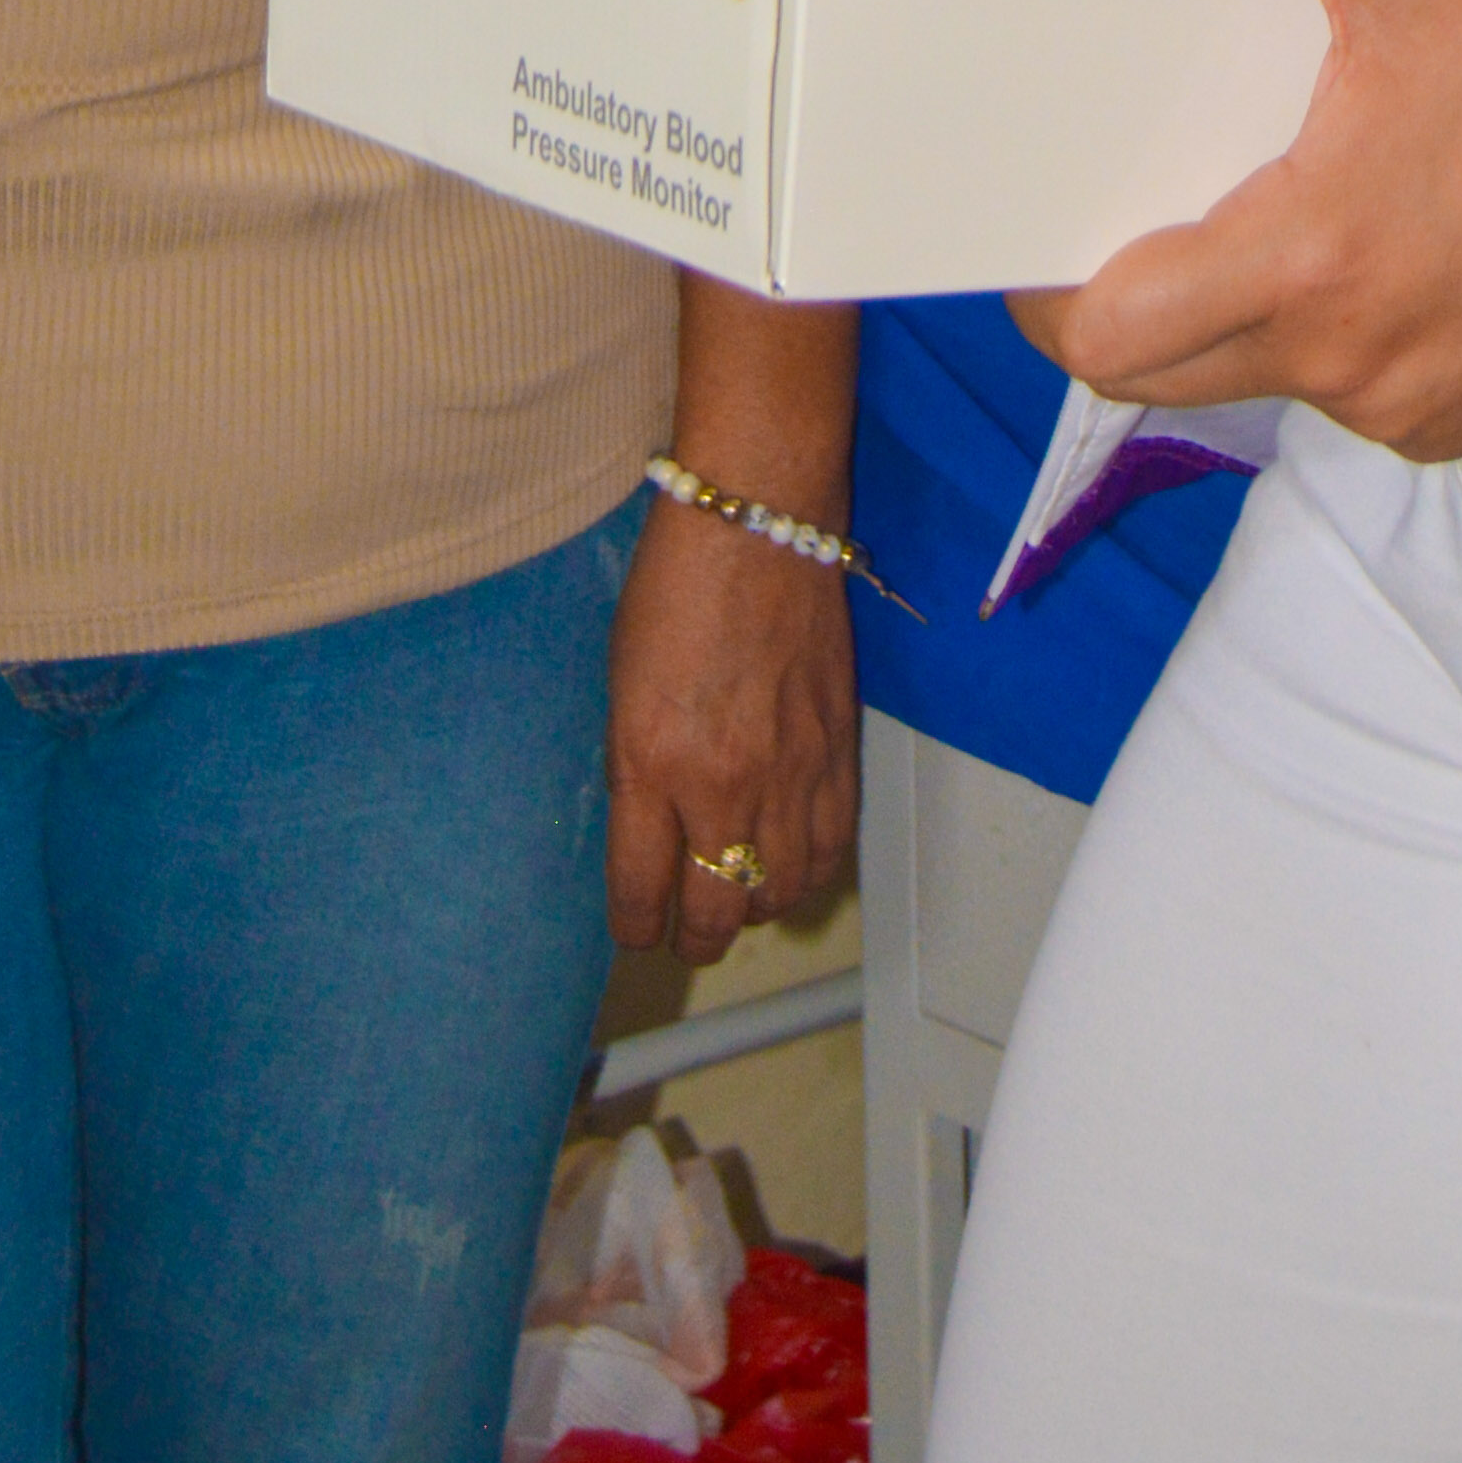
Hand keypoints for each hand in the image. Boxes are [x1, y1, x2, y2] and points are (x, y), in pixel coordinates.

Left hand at [605, 492, 859, 965]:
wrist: (760, 523)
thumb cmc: (674, 588)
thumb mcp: (621, 686)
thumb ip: (633, 768)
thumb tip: (649, 832)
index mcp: (652, 764)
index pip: (641, 889)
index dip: (635, 926)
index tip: (635, 929)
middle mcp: (724, 784)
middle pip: (716, 910)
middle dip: (694, 939)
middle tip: (685, 935)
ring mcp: (791, 773)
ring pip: (781, 895)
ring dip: (754, 910)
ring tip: (738, 901)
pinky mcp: (840, 752)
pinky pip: (831, 849)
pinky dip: (808, 873)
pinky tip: (791, 868)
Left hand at [1011, 0, 1461, 461]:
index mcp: (1313, 259)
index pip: (1107, 334)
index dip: (1049, 289)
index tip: (1047, 221)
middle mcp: (1353, 362)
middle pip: (1160, 373)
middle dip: (1126, 301)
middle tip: (1136, 204)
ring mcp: (1412, 404)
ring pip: (1256, 382)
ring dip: (1234, 313)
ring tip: (1269, 199)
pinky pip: (1348, 395)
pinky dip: (1331, 334)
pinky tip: (1372, 242)